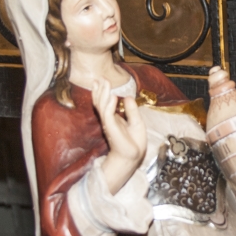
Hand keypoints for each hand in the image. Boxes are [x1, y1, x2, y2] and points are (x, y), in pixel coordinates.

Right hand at [93, 78, 147, 193]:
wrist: (133, 157)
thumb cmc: (133, 142)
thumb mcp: (136, 122)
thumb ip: (131, 110)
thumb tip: (128, 97)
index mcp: (114, 118)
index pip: (105, 102)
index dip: (102, 91)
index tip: (102, 80)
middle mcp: (109, 120)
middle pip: (100, 102)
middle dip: (100, 90)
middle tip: (99, 78)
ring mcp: (109, 124)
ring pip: (103, 106)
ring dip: (103, 94)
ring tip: (105, 83)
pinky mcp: (112, 129)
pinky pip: (108, 115)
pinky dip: (110, 105)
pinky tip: (113, 97)